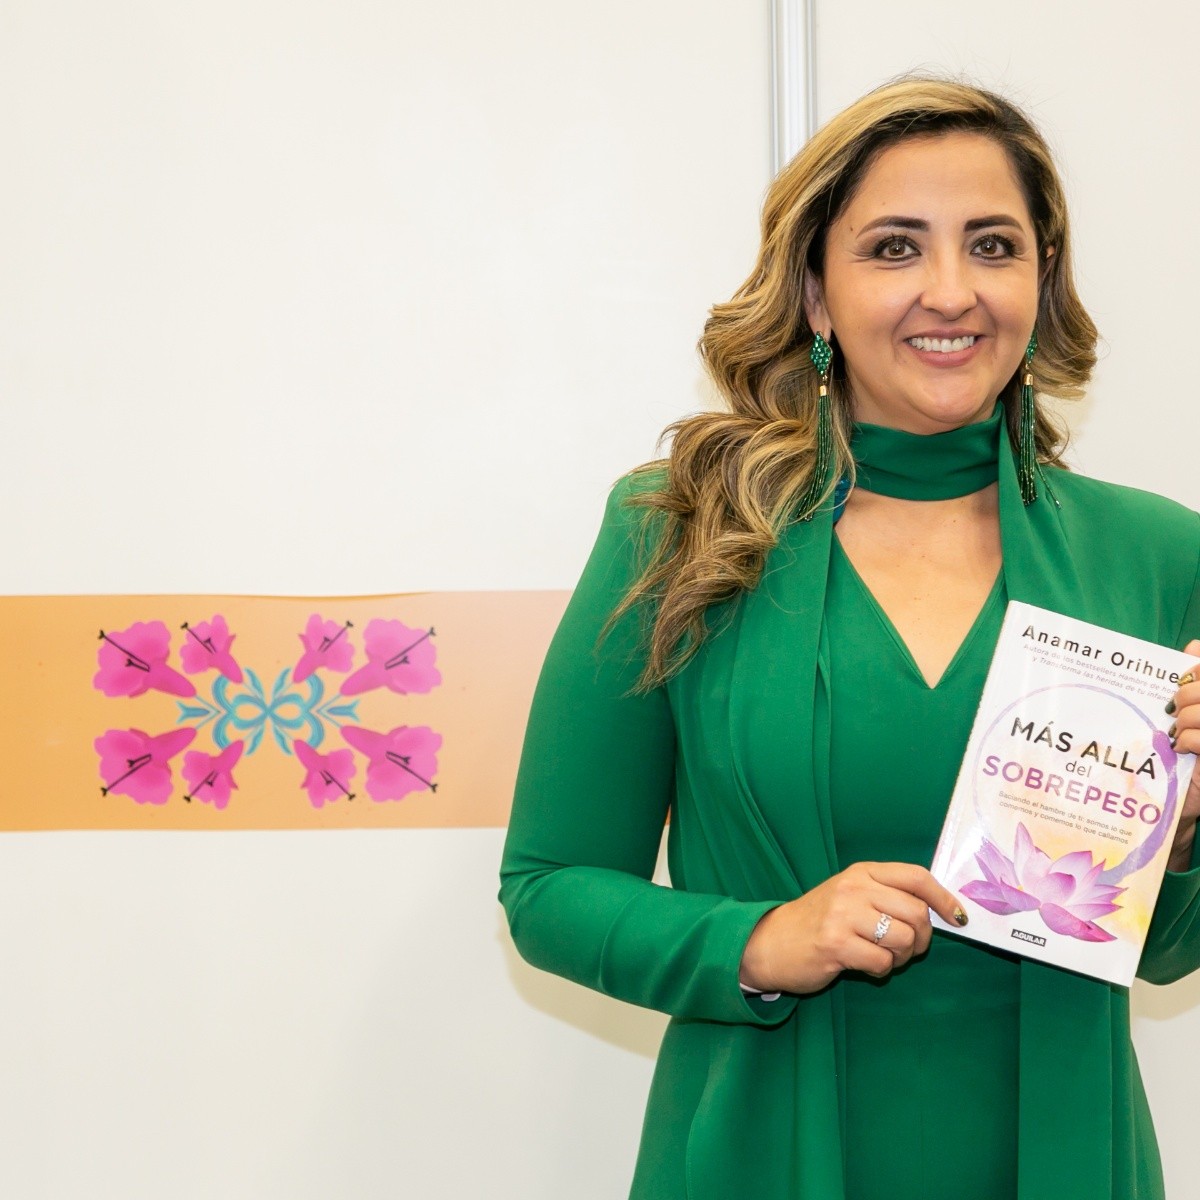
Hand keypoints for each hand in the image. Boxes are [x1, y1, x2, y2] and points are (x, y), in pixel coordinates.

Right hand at [738, 861, 966, 994]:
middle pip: (916, 912)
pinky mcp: (835, 944)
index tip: (958, 917)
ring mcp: (843, 915)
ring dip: (901, 956)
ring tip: (882, 956)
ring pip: (903, 939)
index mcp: (861, 872)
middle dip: (922, 938)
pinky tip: (864, 965)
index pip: (915, 877)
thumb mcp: (851, 896)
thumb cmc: (819, 921)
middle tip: (908, 949)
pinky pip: (882, 962)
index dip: (943, 898)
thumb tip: (939, 911)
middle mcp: (854, 888)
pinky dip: (881, 970)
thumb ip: (887, 896)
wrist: (771, 942)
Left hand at [1166, 640, 1199, 871]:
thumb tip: (1195, 645)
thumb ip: (1191, 680)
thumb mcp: (1182, 713)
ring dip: (1184, 721)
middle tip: (1173, 712)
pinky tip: (1181, 750)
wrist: (1176, 798)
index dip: (1195, 670)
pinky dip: (1186, 741)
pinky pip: (1199, 737)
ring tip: (1178, 733)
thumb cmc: (1176, 752)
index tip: (1181, 681)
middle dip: (1185, 696)